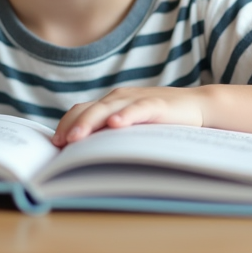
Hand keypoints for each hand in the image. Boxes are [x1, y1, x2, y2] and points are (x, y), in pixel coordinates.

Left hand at [52, 86, 206, 146]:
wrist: (197, 105)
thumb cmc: (161, 120)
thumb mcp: (132, 126)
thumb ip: (112, 133)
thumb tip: (85, 154)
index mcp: (111, 103)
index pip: (80, 110)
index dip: (66, 124)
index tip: (54, 143)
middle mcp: (119, 98)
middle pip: (89, 109)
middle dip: (72, 126)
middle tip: (59, 144)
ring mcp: (136, 99)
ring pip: (107, 108)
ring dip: (90, 123)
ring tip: (76, 138)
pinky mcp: (156, 104)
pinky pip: (137, 109)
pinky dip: (125, 116)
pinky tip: (115, 125)